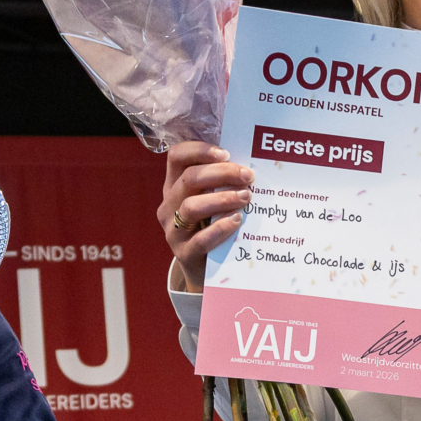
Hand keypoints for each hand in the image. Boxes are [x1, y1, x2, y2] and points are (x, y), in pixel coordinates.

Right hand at [158, 141, 254, 288]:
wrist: (205, 270)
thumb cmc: (213, 226)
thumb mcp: (211, 200)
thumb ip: (221, 182)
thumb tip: (250, 164)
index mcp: (174, 185)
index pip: (176, 156)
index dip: (199, 150)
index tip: (226, 154)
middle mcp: (169, 205)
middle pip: (189, 179)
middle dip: (222, 173)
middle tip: (248, 176)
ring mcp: (173, 230)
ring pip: (191, 207)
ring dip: (222, 198)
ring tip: (245, 197)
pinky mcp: (184, 254)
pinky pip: (200, 239)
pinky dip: (220, 227)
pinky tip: (237, 221)